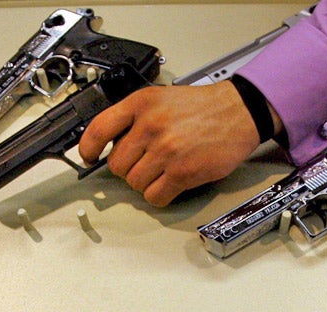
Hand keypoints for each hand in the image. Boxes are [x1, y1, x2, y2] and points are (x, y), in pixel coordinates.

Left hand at [78, 82, 279, 205]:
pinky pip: (155, 197)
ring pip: (134, 184)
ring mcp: (166, 150)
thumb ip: (135, 117)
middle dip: (128, 169)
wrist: (239, 112)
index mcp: (141, 104)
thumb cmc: (203, 107)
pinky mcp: (182, 172)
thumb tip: (111, 143)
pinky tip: (169, 185)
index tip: (87, 157)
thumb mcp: (161, 98)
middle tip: (144, 164)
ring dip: (145, 184)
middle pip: (117, 165)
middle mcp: (150, 126)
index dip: (88, 148)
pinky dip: (159, 196)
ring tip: (161, 173)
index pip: (99, 129)